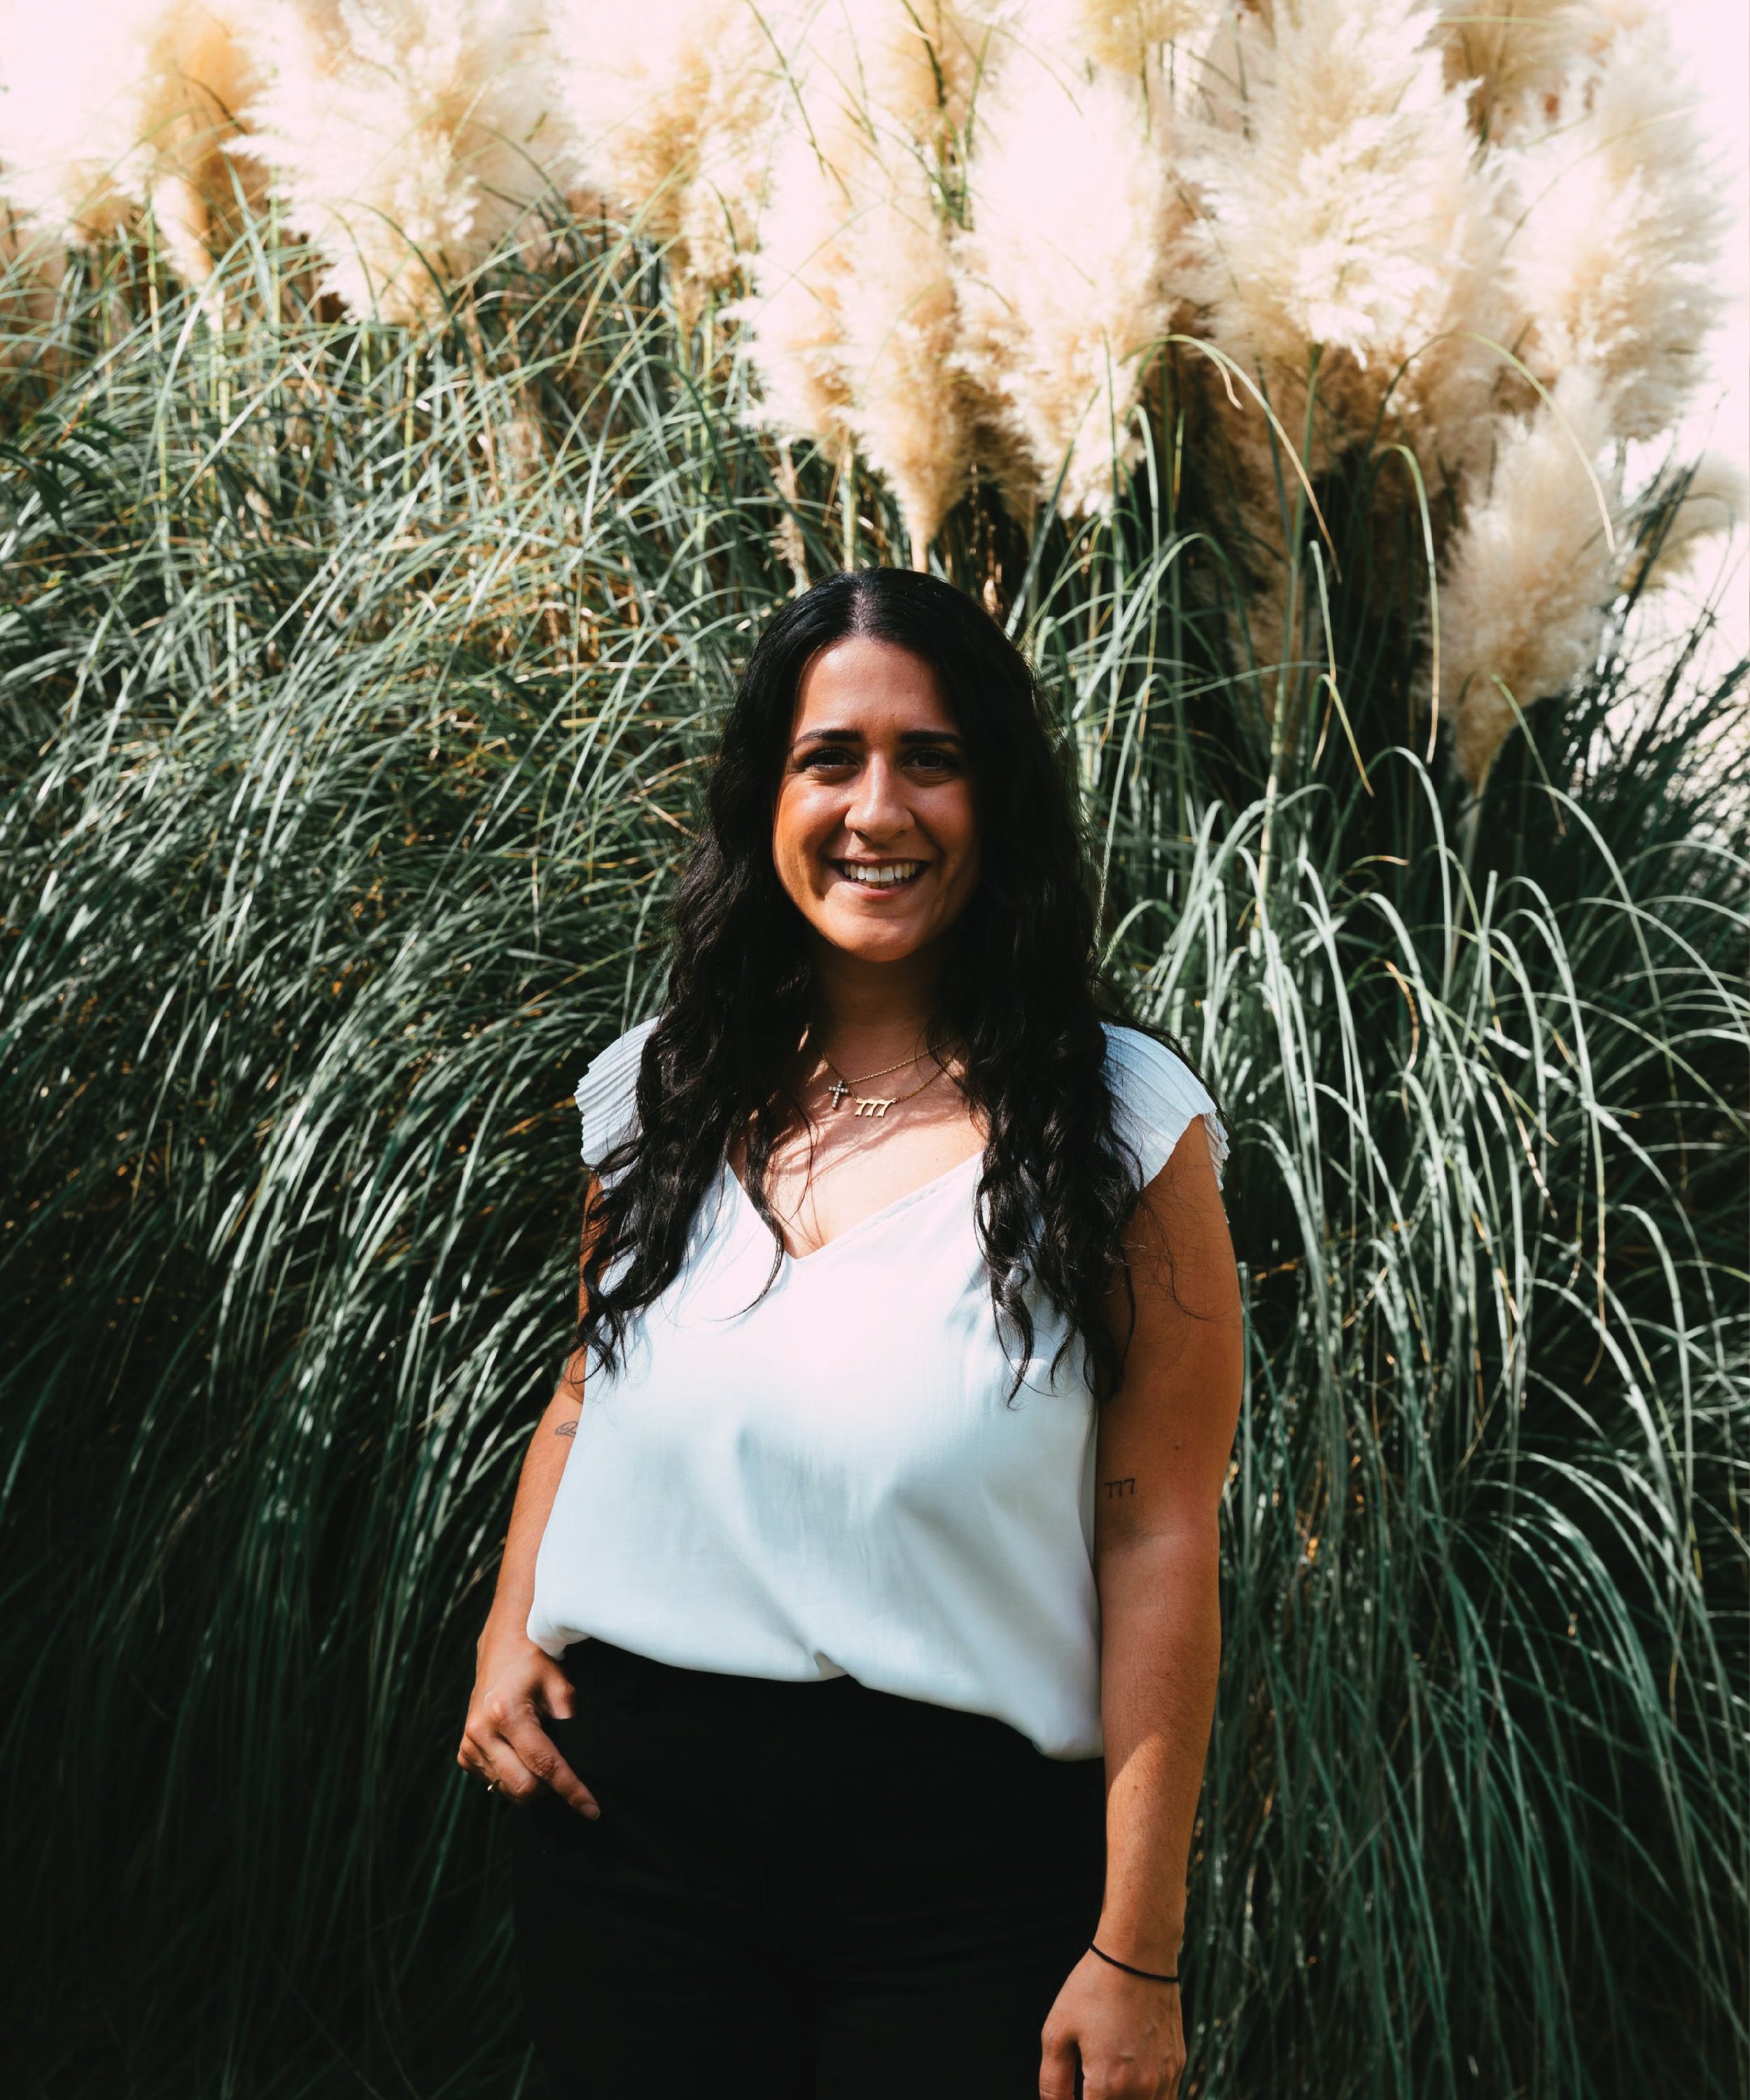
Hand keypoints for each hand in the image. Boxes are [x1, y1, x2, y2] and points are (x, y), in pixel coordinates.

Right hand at [457, 1625, 598, 1816]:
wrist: (502, 1649)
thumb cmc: (536, 1664)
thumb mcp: (561, 1685)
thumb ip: (570, 1723)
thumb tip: (582, 1763)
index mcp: (507, 1713)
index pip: (545, 1765)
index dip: (572, 1790)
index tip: (592, 1810)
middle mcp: (481, 1731)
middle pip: (524, 1787)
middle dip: (550, 1789)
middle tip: (567, 1773)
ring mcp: (469, 1745)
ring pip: (508, 1790)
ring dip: (532, 1783)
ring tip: (542, 1752)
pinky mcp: (464, 1754)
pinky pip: (494, 1783)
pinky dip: (514, 1777)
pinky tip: (522, 1753)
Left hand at [1040, 1949, 1183, 2099]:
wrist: (1138, 1954)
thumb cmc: (1094, 1988)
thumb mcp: (1057, 2032)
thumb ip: (1053, 2082)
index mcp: (1108, 2086)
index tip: (1074, 2092)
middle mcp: (1142, 2090)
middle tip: (1088, 2084)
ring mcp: (1164, 2078)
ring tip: (1109, 2082)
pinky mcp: (1177, 2064)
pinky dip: (1147, 2099)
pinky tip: (1129, 2082)